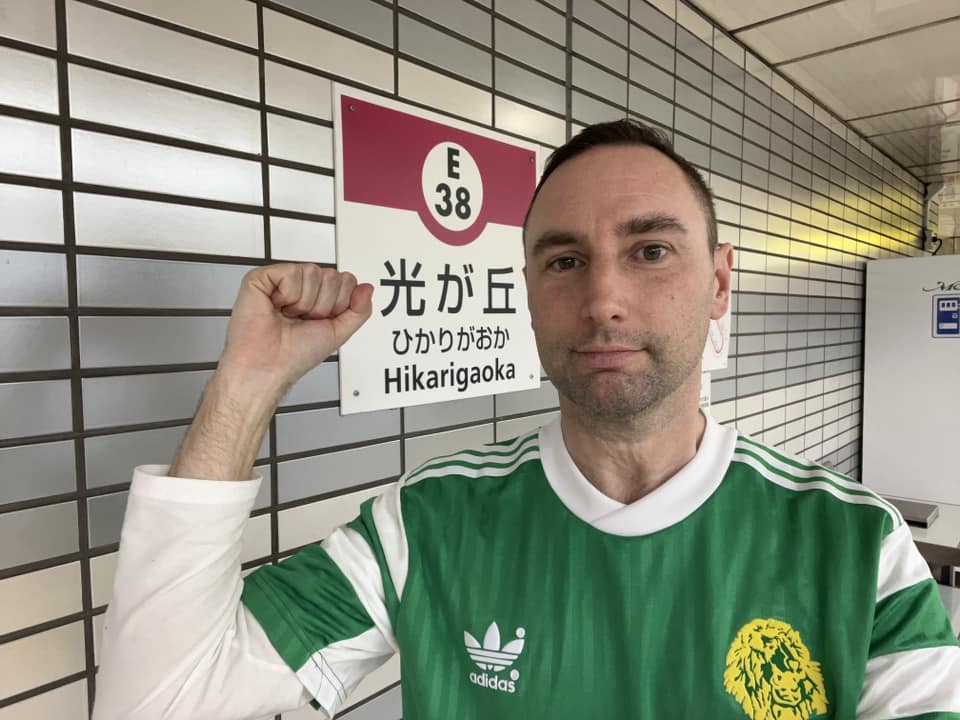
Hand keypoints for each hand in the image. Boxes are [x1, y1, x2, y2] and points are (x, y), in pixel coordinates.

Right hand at [218, 263, 373, 392]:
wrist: (268, 365)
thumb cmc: (294, 355)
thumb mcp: (339, 333)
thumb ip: (359, 311)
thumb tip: (367, 289)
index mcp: (319, 297)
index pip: (346, 280)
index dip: (340, 303)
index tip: (322, 321)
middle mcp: (302, 287)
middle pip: (332, 275)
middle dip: (323, 304)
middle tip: (303, 320)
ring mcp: (282, 280)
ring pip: (313, 271)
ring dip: (305, 303)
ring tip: (289, 316)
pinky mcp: (262, 278)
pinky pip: (291, 272)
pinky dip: (288, 296)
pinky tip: (277, 306)